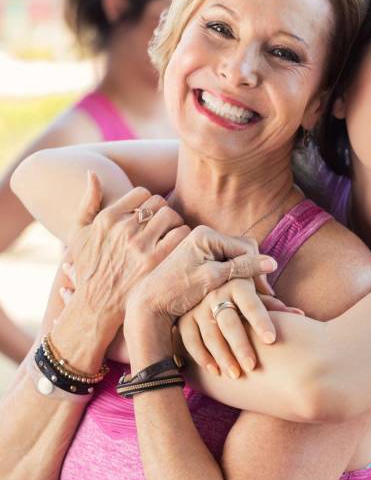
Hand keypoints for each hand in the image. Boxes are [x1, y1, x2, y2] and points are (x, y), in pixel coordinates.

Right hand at [61, 172, 189, 344]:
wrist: (96, 306)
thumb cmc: (88, 268)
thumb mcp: (78, 235)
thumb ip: (87, 203)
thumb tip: (94, 173)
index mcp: (107, 219)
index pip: (141, 193)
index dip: (148, 202)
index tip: (149, 215)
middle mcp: (124, 229)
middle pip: (159, 203)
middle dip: (163, 212)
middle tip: (163, 225)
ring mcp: (141, 246)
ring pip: (172, 216)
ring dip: (175, 223)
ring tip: (171, 235)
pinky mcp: (157, 262)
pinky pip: (181, 235)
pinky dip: (184, 237)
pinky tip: (179, 247)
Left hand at [124, 225, 278, 335]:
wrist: (148, 304)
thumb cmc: (177, 292)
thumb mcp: (213, 279)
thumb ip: (242, 268)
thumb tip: (272, 263)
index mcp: (206, 235)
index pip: (246, 248)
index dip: (258, 270)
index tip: (266, 293)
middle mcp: (204, 236)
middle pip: (242, 251)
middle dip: (253, 272)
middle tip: (263, 296)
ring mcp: (202, 247)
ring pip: (236, 259)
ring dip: (245, 276)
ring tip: (252, 297)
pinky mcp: (200, 259)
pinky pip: (225, 264)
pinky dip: (234, 278)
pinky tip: (237, 293)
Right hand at [178, 280, 302, 377]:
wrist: (205, 280)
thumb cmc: (240, 291)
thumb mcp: (255, 292)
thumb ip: (273, 304)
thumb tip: (300, 315)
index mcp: (237, 284)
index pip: (252, 304)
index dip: (261, 321)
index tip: (272, 340)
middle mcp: (215, 293)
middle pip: (229, 323)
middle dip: (240, 346)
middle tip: (253, 366)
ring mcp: (196, 307)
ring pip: (209, 334)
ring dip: (222, 356)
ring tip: (236, 375)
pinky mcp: (183, 319)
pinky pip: (190, 340)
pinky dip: (202, 356)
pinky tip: (215, 371)